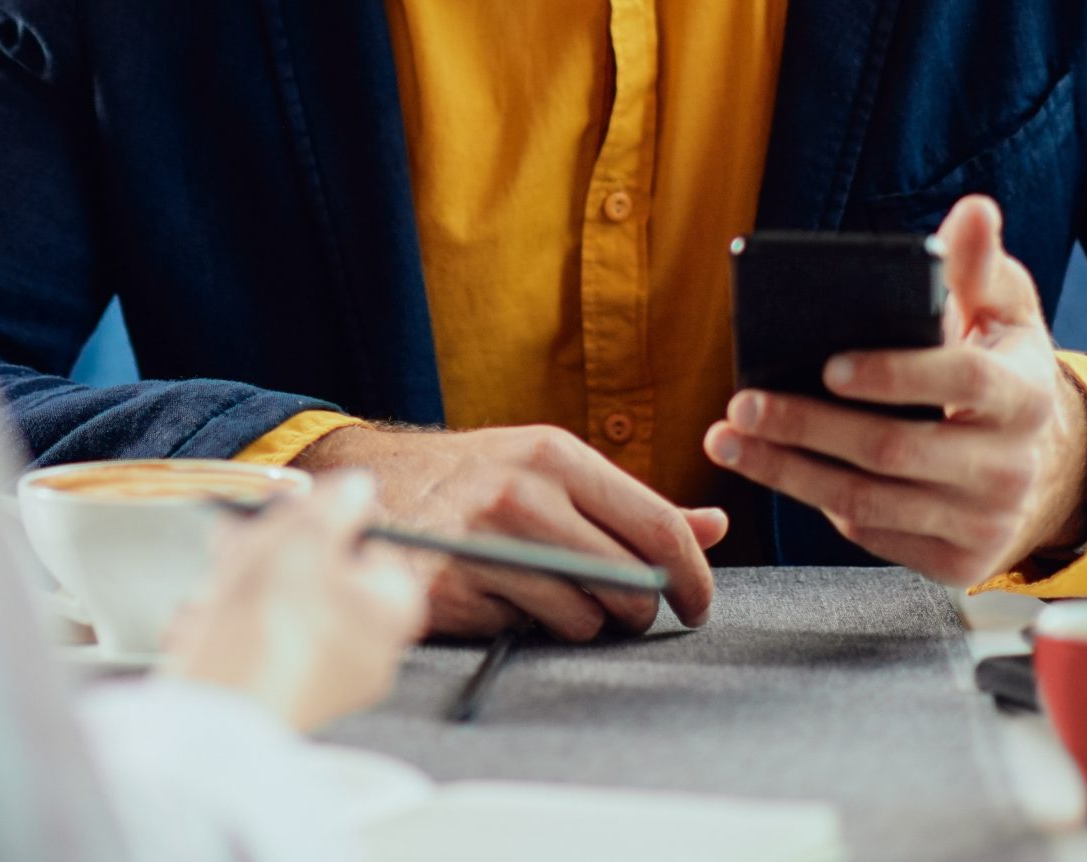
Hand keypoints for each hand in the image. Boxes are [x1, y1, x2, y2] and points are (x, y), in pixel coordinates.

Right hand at [158, 470, 429, 729]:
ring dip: (240, 586)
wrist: (223, 702)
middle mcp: (368, 650)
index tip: (297, 508)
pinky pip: (252, 642)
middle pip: (321, 576)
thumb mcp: (306, 534)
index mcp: (393, 611)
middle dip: (272, 551)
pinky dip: (224, 625)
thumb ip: (335, 503)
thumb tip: (358, 486)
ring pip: (278, 607)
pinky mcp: (277, 696)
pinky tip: (203, 621)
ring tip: (216, 586)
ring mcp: (323, 679)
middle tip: (241, 538)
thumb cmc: (275, 620)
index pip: (374, 548)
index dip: (332, 521)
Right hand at [289, 422, 726, 638]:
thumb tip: (715, 524)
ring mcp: (480, 541)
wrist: (371, 485)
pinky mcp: (448, 587)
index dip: (694, 575)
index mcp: (554, 455)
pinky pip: (524, 631)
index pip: (658, 525)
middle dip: (638, 608)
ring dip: (579, 621)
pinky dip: (523, 625)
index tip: (697, 604)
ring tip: (548, 596)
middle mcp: (520, 493)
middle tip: (622, 610)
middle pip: (630, 580)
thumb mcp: (550, 470)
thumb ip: (632, 503)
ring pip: (583, 616)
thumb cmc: (475, 480)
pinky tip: (500, 598)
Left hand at [702, 195, 1086, 586]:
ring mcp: (983, 522)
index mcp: (1024, 395)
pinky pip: (871, 532)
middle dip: (807, 427)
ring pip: (868, 502)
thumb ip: (980, 266)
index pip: (959, 379)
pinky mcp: (956, 563)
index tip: (829, 365)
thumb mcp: (1005, 316)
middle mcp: (1008, 467)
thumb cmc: (1004, 372)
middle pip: (893, 451)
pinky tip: (776, 469)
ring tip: (729, 440)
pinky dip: (816, 501)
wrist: (1044, 469)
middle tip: (743, 403)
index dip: (893, 373)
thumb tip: (974, 212)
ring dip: (787, 472)